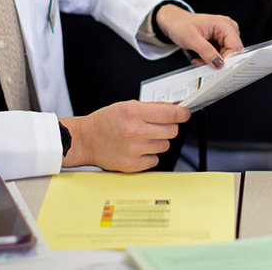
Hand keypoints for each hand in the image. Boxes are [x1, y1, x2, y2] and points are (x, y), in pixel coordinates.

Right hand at [61, 101, 189, 171]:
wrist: (86, 140)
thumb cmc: (105, 122)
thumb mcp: (126, 106)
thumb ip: (151, 107)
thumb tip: (174, 108)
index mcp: (134, 113)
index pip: (170, 114)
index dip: (182, 114)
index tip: (185, 114)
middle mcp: (134, 131)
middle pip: (172, 131)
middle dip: (169, 127)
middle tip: (159, 126)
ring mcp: (134, 150)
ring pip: (164, 146)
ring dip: (158, 141)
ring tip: (143, 138)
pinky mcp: (132, 165)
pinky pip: (155, 160)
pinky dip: (150, 155)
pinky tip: (138, 149)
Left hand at [156, 5, 242, 68]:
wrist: (175, 23)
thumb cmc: (181, 25)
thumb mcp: (190, 38)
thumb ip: (205, 51)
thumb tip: (219, 63)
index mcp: (224, 24)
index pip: (235, 47)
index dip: (228, 60)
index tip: (217, 69)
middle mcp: (228, 28)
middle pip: (233, 52)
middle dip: (219, 62)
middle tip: (203, 64)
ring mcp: (225, 35)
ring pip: (227, 56)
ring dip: (214, 61)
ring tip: (200, 59)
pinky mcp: (221, 41)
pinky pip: (221, 55)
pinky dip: (212, 60)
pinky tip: (202, 58)